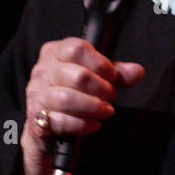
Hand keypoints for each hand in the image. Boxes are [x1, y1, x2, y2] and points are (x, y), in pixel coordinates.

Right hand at [18, 37, 144, 174]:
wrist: (49, 125)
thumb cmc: (73, 93)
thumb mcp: (96, 78)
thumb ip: (116, 74)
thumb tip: (137, 71)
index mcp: (55, 53)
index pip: (76, 48)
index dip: (100, 63)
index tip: (112, 76)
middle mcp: (43, 71)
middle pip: (78, 75)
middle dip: (101, 88)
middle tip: (111, 96)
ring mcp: (37, 95)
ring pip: (67, 99)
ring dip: (93, 107)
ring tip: (106, 111)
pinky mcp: (37, 118)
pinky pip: (60, 121)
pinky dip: (81, 124)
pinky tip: (93, 125)